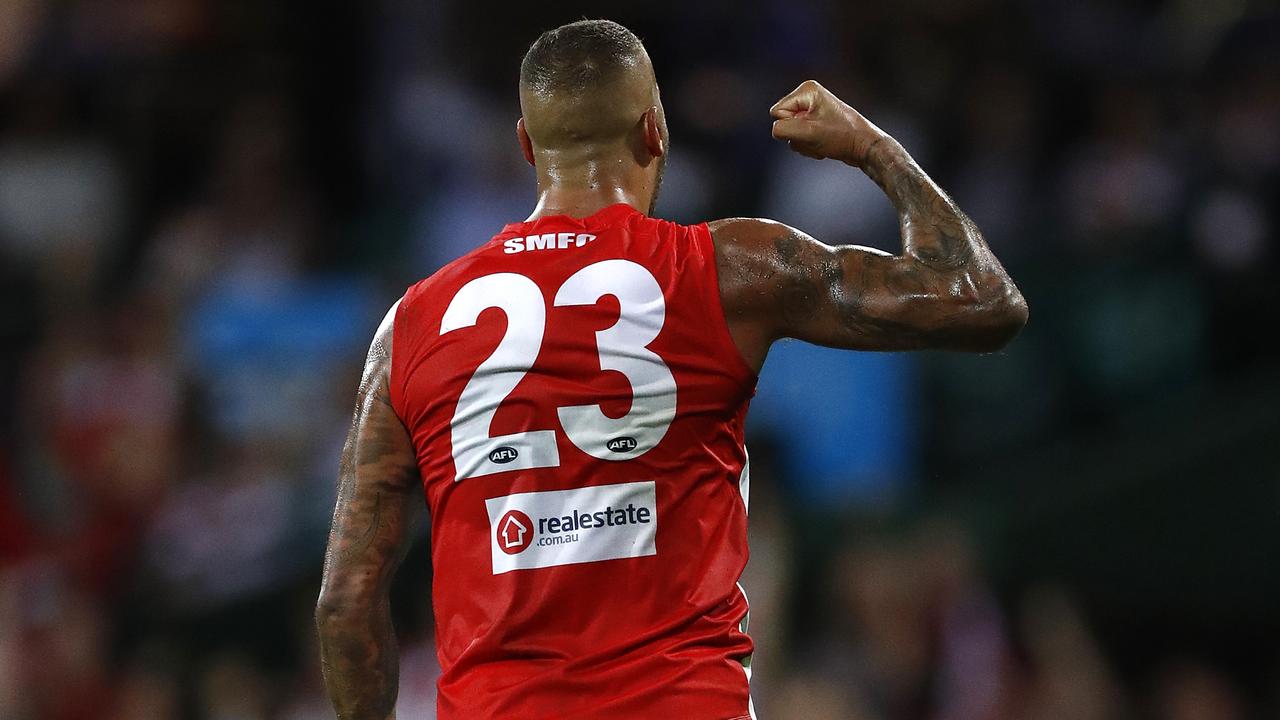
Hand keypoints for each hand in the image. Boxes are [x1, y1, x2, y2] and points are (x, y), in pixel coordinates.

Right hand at [770, 80, 887, 165]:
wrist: (864, 146)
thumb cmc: (841, 136)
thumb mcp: (808, 133)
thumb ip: (783, 129)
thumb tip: (776, 130)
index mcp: (806, 90)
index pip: (777, 112)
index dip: (790, 126)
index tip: (811, 128)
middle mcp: (808, 96)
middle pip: (783, 122)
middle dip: (798, 136)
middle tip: (817, 137)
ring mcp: (811, 110)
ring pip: (790, 134)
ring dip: (804, 143)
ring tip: (822, 141)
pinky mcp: (815, 122)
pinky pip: (799, 138)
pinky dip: (809, 146)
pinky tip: (824, 145)